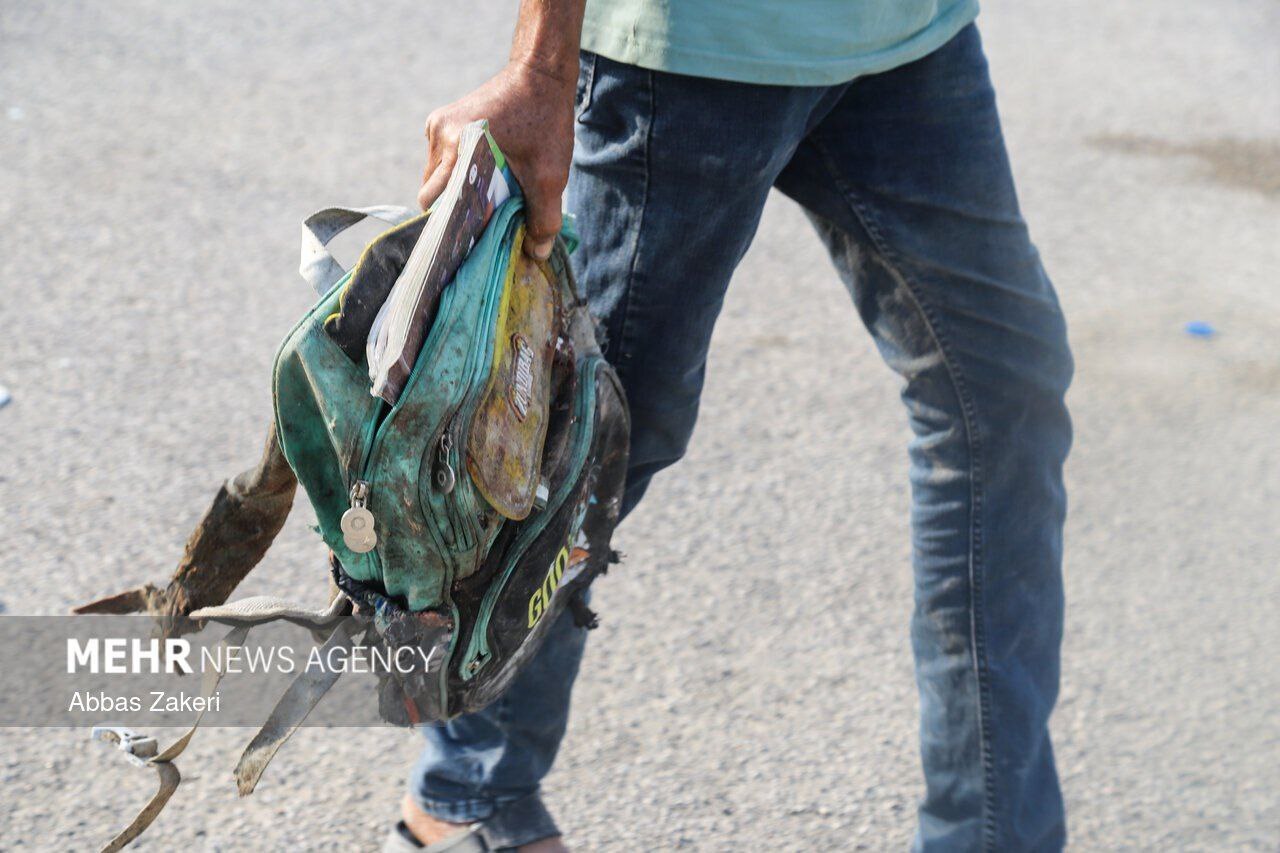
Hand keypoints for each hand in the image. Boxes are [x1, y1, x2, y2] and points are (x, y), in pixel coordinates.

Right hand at [419, 59, 576, 259]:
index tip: (465, 242)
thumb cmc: (546, 122)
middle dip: (454, 209)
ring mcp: (436, 125)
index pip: (435, 201)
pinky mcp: (440, 120)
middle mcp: (440, 134)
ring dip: (455, 190)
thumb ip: (544, 219)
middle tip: (481, 221)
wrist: (540, 73)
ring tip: (485, 196)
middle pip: (432, 192)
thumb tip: (536, 255)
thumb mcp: (550, 175)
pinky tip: (482, 172)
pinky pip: (440, 160)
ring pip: (434, 177)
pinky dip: (456, 172)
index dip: (448, 225)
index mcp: (460, 146)